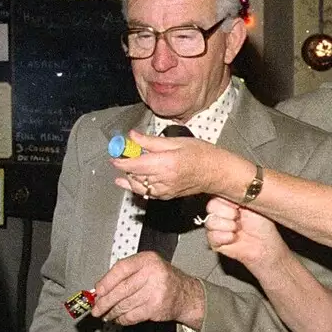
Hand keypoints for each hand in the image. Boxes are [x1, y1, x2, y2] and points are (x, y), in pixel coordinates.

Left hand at [92, 251, 205, 329]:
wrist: (185, 294)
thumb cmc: (162, 279)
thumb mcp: (146, 267)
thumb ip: (125, 274)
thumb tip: (100, 289)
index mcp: (147, 260)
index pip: (121, 269)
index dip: (106, 281)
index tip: (97, 291)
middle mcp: (153, 273)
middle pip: (121, 290)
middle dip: (105, 302)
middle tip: (96, 308)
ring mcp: (156, 291)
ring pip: (125, 304)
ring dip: (112, 312)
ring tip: (105, 315)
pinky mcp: (156, 308)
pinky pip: (132, 315)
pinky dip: (122, 319)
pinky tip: (118, 319)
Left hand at [112, 130, 240, 201]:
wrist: (217, 173)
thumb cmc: (202, 155)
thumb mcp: (177, 141)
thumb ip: (152, 141)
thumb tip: (133, 136)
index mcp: (165, 163)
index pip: (134, 165)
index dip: (120, 161)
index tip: (114, 155)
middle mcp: (163, 179)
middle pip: (134, 176)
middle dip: (124, 166)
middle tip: (120, 156)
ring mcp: (165, 190)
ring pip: (138, 186)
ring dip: (129, 177)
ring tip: (123, 169)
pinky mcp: (167, 196)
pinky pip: (147, 192)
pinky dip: (138, 186)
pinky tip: (131, 180)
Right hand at [203, 197, 287, 271]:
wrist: (264, 245)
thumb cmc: (262, 224)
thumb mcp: (252, 202)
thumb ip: (235, 194)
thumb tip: (224, 185)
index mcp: (227, 199)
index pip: (215, 194)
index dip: (227, 201)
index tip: (238, 206)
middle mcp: (219, 212)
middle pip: (210, 207)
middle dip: (229, 214)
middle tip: (240, 218)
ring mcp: (215, 226)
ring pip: (210, 222)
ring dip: (228, 226)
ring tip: (238, 229)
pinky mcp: (214, 241)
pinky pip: (212, 236)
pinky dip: (226, 237)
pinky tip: (234, 237)